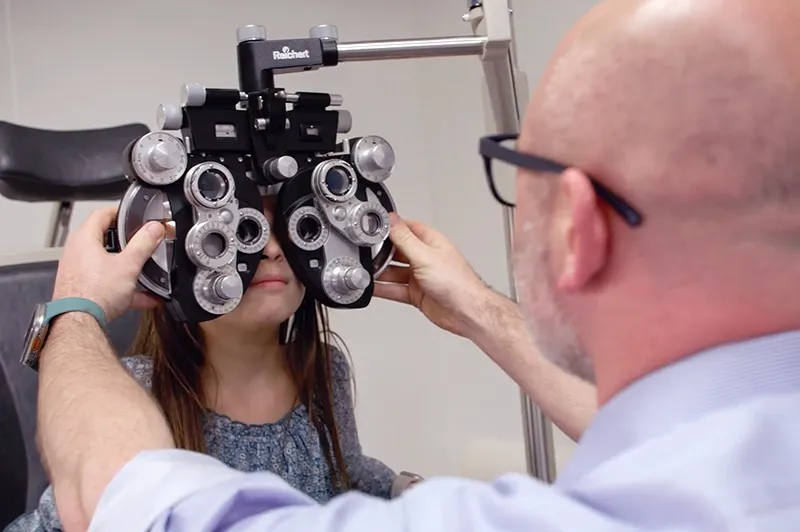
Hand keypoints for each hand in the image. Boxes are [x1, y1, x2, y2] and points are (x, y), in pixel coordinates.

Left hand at [52, 206, 164, 321]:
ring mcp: (78, 271)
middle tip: (143, 242)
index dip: (120, 212)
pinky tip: (145, 298)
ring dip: (128, 267)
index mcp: (84, 239)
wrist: (79, 323)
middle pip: (105, 239)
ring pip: (107, 263)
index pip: (102, 214)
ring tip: (146, 272)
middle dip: (127, 242)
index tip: (134, 215)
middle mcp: (77, 253)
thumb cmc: (94, 293)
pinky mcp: (82, 289)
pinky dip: (125, 288)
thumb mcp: (128, 265)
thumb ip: (143, 244)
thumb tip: (154, 228)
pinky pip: (107, 283)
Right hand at [374, 214, 491, 337]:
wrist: (466, 312)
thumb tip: (391, 220)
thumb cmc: (457, 282)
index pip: (406, 228)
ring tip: (366, 272)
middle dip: (382, 253)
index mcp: (431, 242)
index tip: (374, 228)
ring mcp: (420, 276)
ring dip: (381, 273)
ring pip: (394, 272)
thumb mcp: (425, 256)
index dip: (390, 228)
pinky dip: (384, 289)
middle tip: (367, 254)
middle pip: (397, 251)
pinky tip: (373, 288)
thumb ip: (405, 239)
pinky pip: (395, 289)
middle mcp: (425, 258)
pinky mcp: (416, 293)